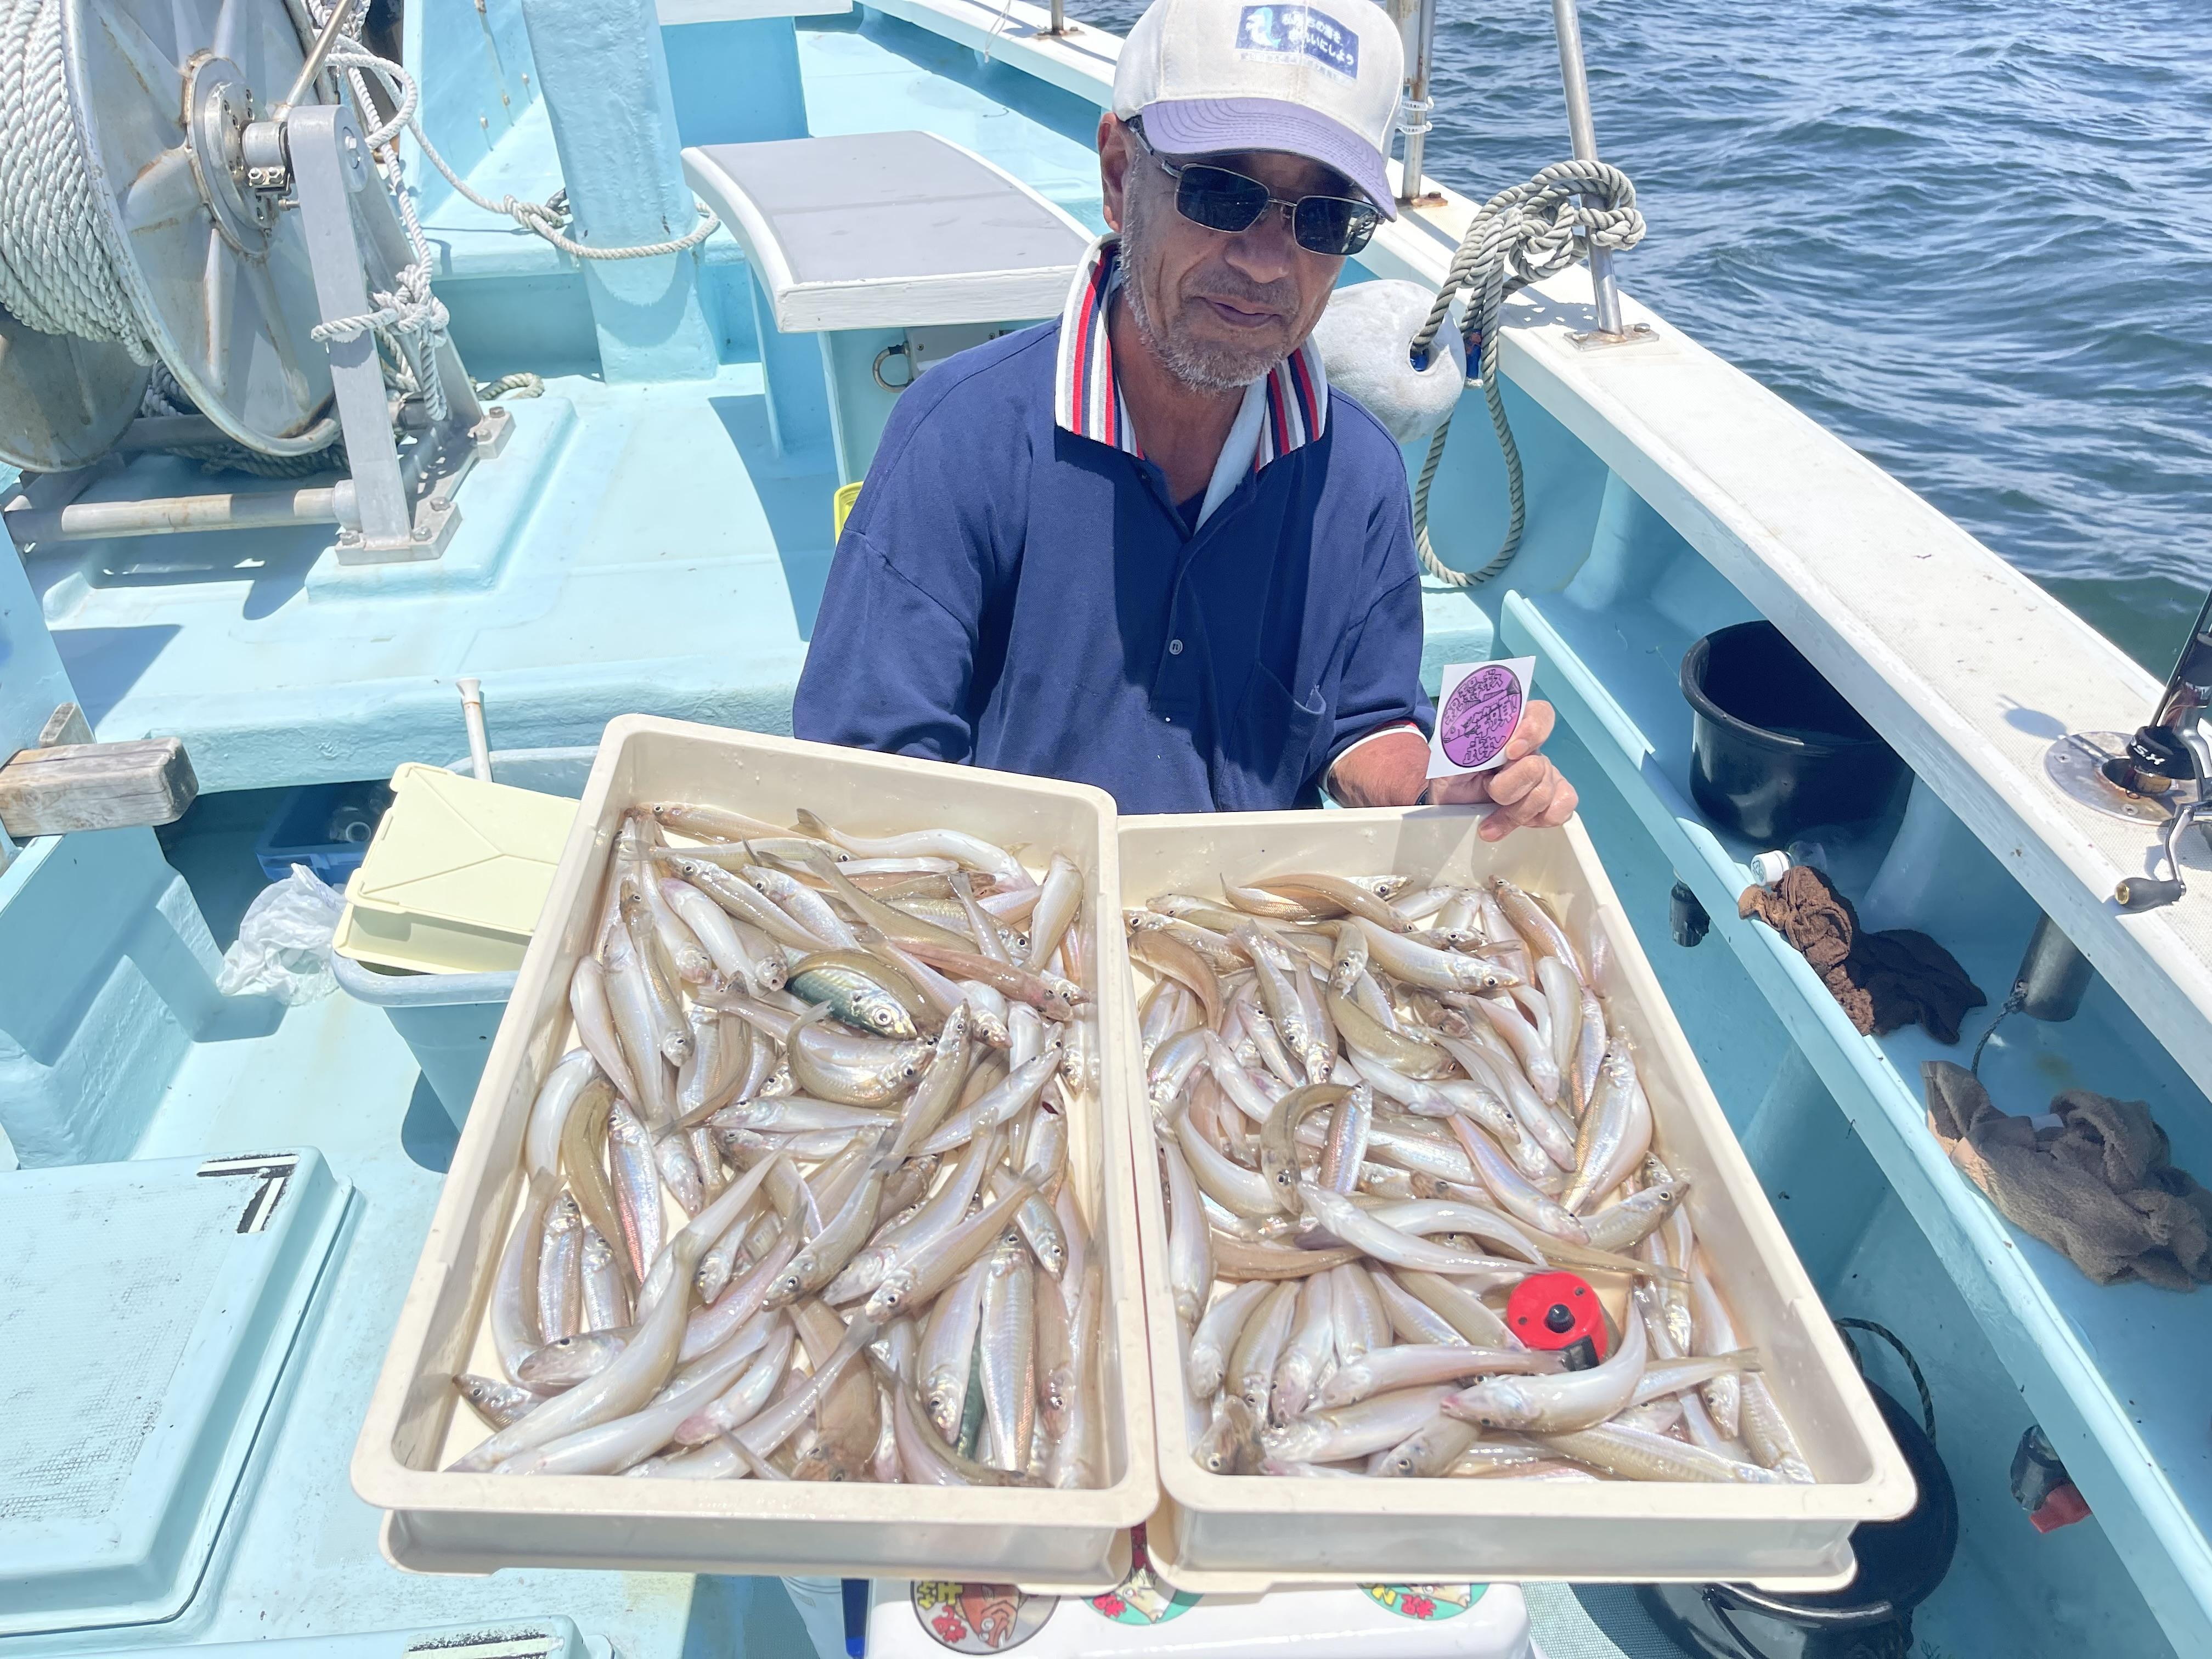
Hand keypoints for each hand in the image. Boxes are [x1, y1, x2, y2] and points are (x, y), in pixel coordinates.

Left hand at [1428, 700, 1577, 840]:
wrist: (1449, 805)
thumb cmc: (1451, 773)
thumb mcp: (1452, 753)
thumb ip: (1467, 741)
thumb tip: (1466, 742)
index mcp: (1512, 730)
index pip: (1540, 715)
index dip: (1533, 730)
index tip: (1510, 752)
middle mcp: (1532, 751)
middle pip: (1539, 766)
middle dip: (1508, 786)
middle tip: (1488, 791)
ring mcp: (1543, 778)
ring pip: (1545, 793)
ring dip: (1513, 812)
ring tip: (1489, 820)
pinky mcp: (1548, 804)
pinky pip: (1561, 808)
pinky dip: (1537, 819)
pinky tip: (1513, 823)